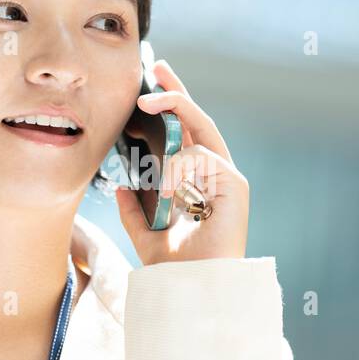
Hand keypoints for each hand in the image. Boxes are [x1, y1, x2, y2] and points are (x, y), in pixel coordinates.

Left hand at [114, 57, 249, 264]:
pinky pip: (200, 157)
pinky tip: (164, 187)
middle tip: (157, 67)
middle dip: (177, 93)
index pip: (184, 137)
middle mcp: (216, 177)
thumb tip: (123, 183)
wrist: (192, 291)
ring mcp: (228, 179)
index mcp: (197, 184)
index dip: (172, 107)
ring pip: (198, 134)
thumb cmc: (175, 268)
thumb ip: (135, 209)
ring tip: (144, 116)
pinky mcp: (235, 186)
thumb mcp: (144, 233)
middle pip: (198, 123)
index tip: (154, 83)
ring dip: (170, 120)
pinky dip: (176, 167)